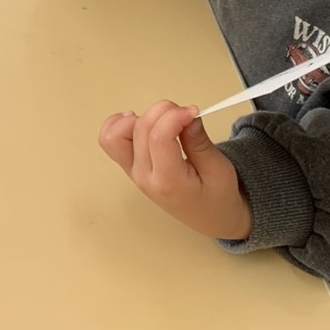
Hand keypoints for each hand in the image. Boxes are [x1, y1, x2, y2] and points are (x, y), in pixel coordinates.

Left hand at [98, 100, 252, 240]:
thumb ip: (200, 142)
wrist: (210, 218)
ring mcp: (132, 171)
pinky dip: (120, 125)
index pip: (159, 138)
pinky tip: (140, 121)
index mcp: (169, 182)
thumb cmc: (217, 197)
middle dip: (162, 112)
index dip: (175, 116)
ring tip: (163, 121)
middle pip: (139, 130)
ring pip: (114, 135)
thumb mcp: (219, 170)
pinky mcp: (129, 166)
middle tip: (185, 115)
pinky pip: (109, 141)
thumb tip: (187, 115)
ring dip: (137, 119)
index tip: (194, 112)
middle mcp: (144, 176)